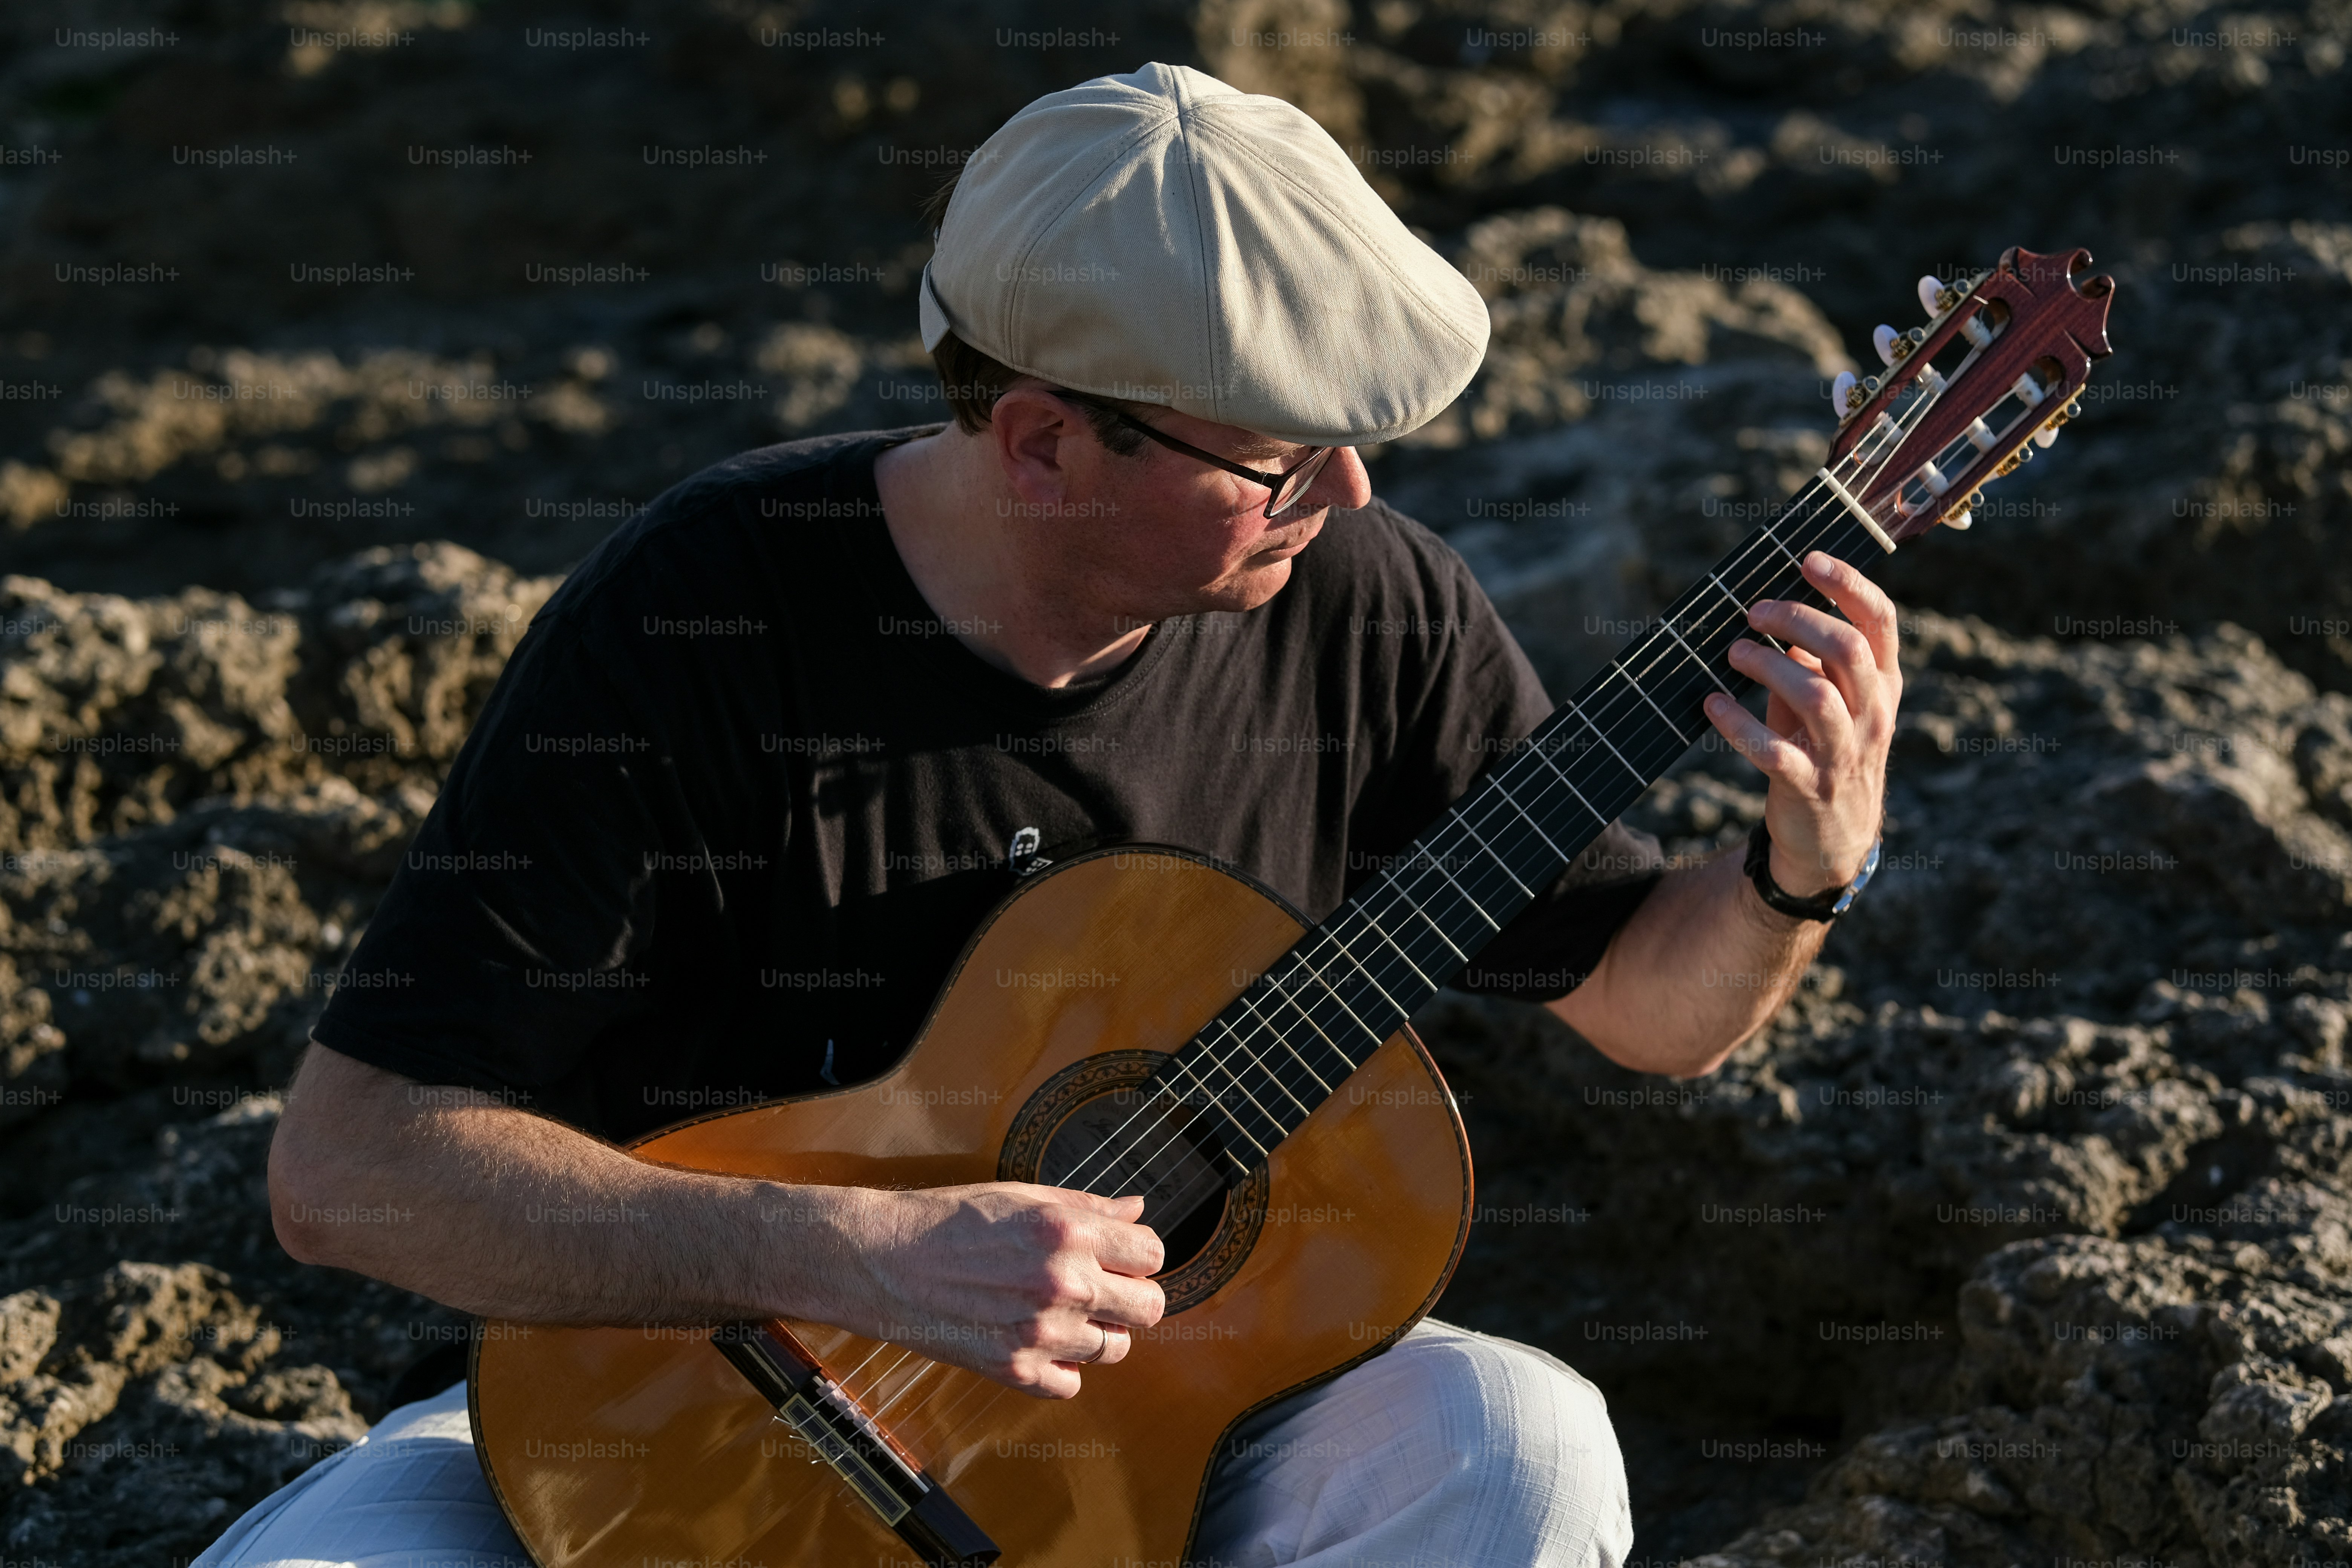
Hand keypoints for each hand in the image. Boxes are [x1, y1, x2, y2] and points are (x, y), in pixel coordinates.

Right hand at [806, 1181, 1165, 1398]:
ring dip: (1098, 1331)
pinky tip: (1037, 1341)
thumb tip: (1137, 1211)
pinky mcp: (1014, 1370)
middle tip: (1103, 1287)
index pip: (1152, 1254)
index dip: (1138, 1254)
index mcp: (1068, 1232)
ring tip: (1063, 1312)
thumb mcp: (1023, 1196)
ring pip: (1116, 1349)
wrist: (884, 1260)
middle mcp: (1063, 1283)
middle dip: (1133, 1295)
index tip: (1120, 1255)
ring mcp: (1040, 1333)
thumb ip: (1088, 1207)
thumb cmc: (950, 1220)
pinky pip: (1071, 1383)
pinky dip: (1061, 1368)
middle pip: (1150, 1307)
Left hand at [1701, 551, 1898, 896]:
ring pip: (1815, 695)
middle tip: (1753, 612)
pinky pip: (1773, 750)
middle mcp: (1873, 715)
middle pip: (1848, 650)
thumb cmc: (1823, 753)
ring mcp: (1844, 753)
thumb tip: (1776, 607)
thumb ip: (1813, 660)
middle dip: (1797, 620)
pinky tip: (1712, 704)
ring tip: (1733, 652)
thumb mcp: (1829, 703)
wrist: (1833, 841)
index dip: (1848, 584)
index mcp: (1883, 685)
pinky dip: (1738, 724)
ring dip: (1768, 665)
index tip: (1807, 560)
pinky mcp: (1809, 786)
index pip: (1880, 621)